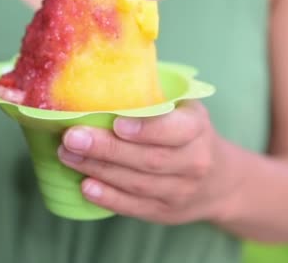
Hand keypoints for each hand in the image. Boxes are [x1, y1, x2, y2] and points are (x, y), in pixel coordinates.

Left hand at [58, 101, 236, 223]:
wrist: (220, 181)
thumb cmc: (189, 134)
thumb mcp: (185, 108)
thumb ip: (155, 97)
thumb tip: (105, 75)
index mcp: (197, 128)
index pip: (175, 130)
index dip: (145, 129)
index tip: (116, 123)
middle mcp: (194, 162)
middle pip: (148, 159)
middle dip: (107, 149)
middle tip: (72, 138)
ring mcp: (180, 191)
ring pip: (137, 183)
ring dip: (99, 170)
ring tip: (67, 156)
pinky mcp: (165, 212)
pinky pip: (135, 207)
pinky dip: (108, 198)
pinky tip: (85, 186)